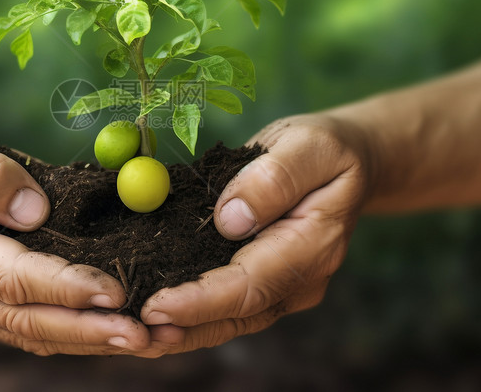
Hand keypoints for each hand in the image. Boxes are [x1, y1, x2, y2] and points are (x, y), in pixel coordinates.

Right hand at [0, 110, 149, 354]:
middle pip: (28, 320)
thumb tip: (36, 210)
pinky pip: (27, 325)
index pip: (12, 277)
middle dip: (89, 331)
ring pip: (31, 332)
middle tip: (145, 335)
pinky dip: (70, 333)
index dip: (64, 287)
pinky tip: (108, 333)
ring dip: (88, 342)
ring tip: (144, 342)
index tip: (114, 292)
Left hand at [140, 113, 372, 352]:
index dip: (201, 300)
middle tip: (131, 333)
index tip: (156, 306)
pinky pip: (226, 307)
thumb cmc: (326, 149)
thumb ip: (274, 179)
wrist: (349, 162)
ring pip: (229, 321)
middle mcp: (301, 278)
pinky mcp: (266, 283)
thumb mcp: (309, 145)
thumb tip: (230, 220)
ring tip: (133, 335)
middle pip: (236, 315)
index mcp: (314, 244)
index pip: (251, 284)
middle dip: (182, 328)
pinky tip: (152, 318)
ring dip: (181, 332)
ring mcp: (285, 287)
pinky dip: (189, 316)